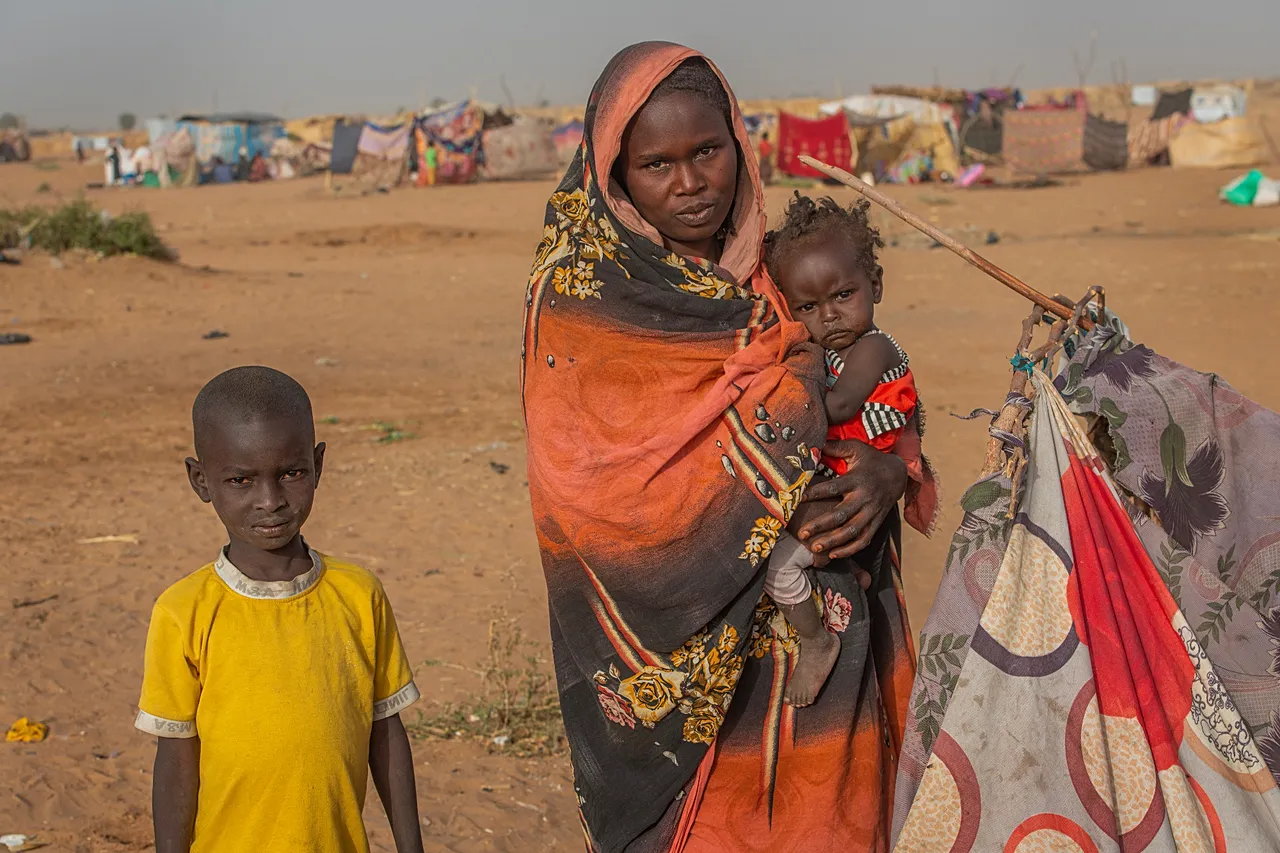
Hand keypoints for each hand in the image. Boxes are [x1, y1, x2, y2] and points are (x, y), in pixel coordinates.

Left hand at [797, 440, 906, 561]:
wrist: (899, 474)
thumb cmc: (871, 460)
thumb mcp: (857, 449)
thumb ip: (836, 447)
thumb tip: (815, 442)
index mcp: (856, 479)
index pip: (833, 487)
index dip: (816, 493)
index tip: (798, 498)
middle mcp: (864, 498)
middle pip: (841, 514)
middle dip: (821, 525)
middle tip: (802, 533)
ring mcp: (872, 512)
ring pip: (852, 531)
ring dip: (834, 541)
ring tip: (815, 547)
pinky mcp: (877, 522)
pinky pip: (864, 540)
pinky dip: (850, 549)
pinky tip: (833, 554)